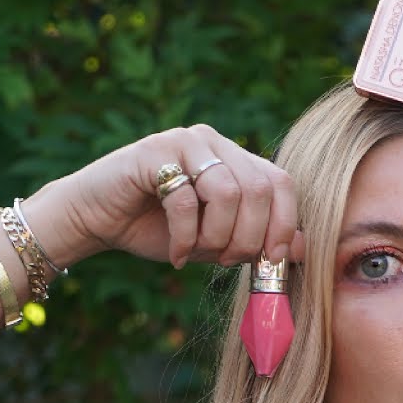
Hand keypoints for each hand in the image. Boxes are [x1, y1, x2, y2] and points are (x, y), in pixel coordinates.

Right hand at [32, 124, 305, 269]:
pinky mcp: (153, 152)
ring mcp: (184, 142)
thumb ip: (257, 240)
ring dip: (217, 237)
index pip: (281, 183)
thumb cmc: (158, 229)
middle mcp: (214, 143)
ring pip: (227, 191)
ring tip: (198, 254)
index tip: (271, 261)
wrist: (97, 221)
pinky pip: (185, 199)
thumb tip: (305, 249)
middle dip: (249, 237)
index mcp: (236, 159)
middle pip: (259, 189)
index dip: (284, 224)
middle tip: (228, 260)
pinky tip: (177, 254)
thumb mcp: (216, 241)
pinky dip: (185, 237)